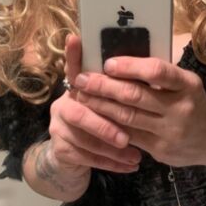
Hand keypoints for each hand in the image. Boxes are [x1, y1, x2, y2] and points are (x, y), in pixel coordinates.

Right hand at [48, 36, 141, 173]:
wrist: (76, 156)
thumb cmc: (104, 123)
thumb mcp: (113, 104)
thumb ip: (122, 89)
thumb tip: (147, 71)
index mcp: (77, 88)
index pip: (75, 68)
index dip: (73, 55)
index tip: (76, 38)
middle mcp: (62, 103)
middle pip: (80, 109)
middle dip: (106, 124)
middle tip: (128, 137)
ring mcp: (57, 126)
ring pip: (83, 137)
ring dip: (111, 149)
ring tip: (136, 156)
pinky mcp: (60, 149)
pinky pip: (85, 158)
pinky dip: (110, 163)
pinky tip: (129, 166)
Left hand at [73, 56, 205, 166]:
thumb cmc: (192, 103)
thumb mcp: (185, 84)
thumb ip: (160, 76)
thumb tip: (119, 60)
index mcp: (188, 85)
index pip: (157, 72)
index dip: (130, 67)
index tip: (108, 63)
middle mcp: (181, 108)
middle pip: (135, 96)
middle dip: (104, 86)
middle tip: (82, 79)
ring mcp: (171, 132)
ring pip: (127, 118)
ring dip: (100, 106)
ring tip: (82, 96)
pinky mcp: (161, 150)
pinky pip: (129, 136)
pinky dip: (109, 125)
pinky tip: (94, 117)